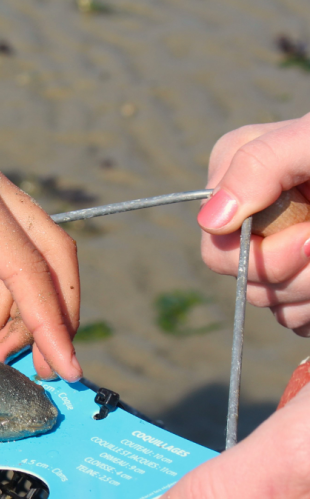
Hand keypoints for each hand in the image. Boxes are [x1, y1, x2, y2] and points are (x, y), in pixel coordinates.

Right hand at [197, 114, 309, 334]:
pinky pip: (300, 319)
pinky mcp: (304, 285)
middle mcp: (254, 222)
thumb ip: (260, 165)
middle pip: (248, 282)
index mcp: (241, 182)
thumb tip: (211, 221)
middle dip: (294, 274)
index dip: (259, 254)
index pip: (219, 246)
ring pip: (277, 306)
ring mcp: (280, 256)